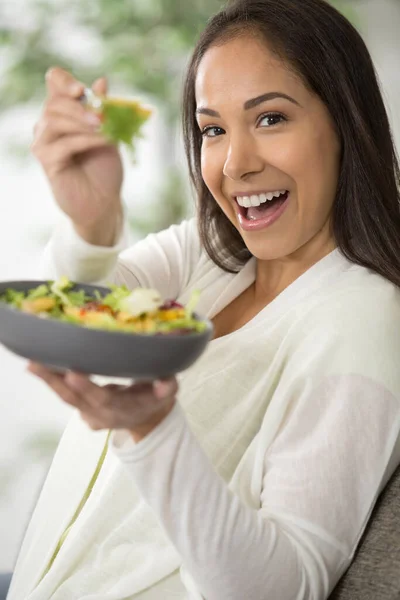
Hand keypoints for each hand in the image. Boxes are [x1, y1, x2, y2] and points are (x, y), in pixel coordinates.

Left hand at [27, 362, 177, 441]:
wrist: (148, 422)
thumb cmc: (156, 401)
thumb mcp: (168, 395)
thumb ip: (167, 387)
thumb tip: (165, 381)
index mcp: (122, 410)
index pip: (102, 400)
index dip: (87, 388)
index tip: (72, 374)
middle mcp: (101, 414)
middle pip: (75, 400)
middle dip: (55, 382)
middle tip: (35, 364)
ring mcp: (88, 414)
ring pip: (66, 398)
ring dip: (48, 380)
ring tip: (32, 363)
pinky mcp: (81, 409)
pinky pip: (66, 394)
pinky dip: (53, 379)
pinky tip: (42, 363)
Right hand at [31, 67, 123, 245]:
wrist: (103, 201)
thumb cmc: (104, 168)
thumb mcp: (108, 133)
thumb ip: (103, 109)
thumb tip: (101, 81)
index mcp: (64, 112)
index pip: (54, 81)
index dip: (64, 81)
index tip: (82, 91)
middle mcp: (49, 124)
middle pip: (54, 101)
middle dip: (79, 107)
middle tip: (102, 118)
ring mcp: (44, 142)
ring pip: (53, 119)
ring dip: (81, 122)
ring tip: (104, 129)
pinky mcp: (46, 161)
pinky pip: (63, 143)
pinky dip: (85, 139)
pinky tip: (103, 141)